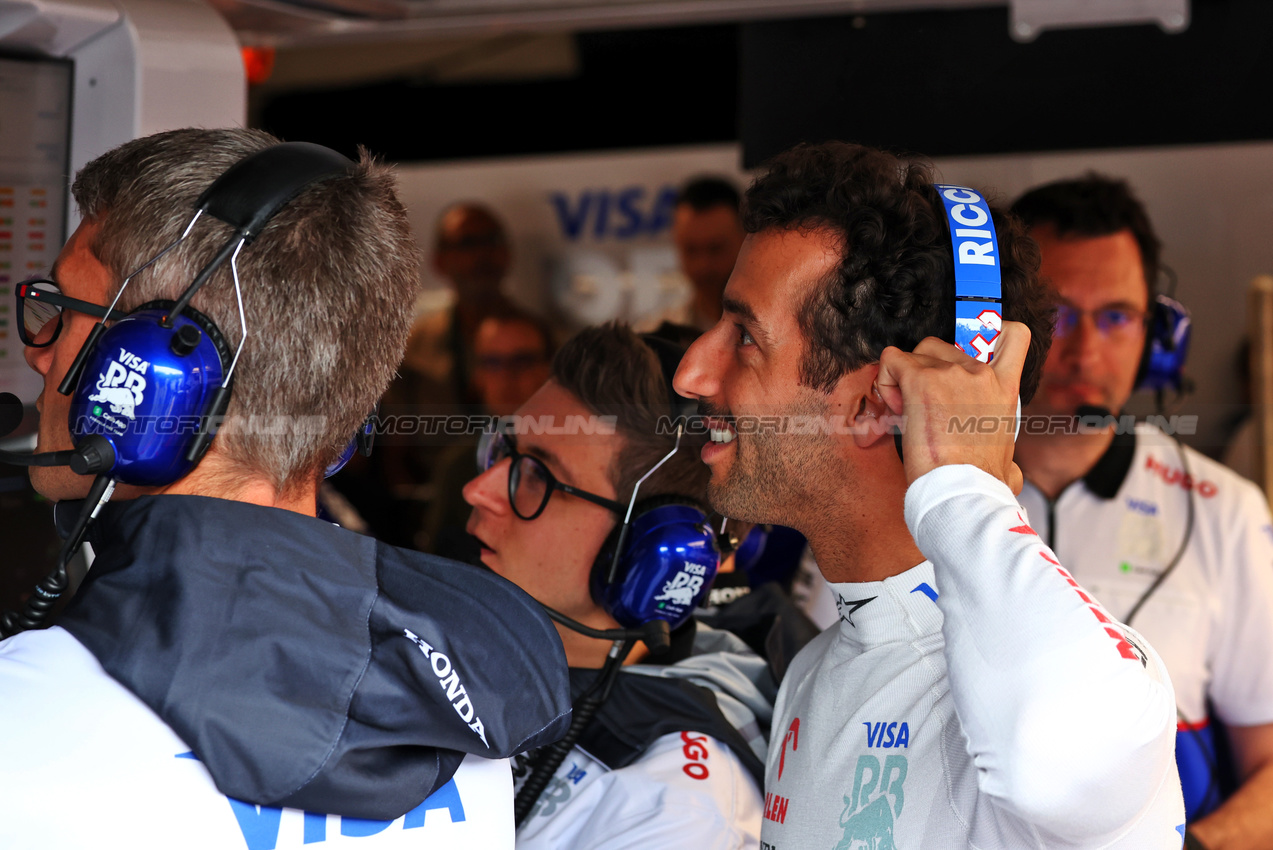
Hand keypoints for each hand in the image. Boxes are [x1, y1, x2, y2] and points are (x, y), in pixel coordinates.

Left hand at [876, 321, 1028, 491]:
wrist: (962, 490)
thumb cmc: (981, 482)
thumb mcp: (1009, 463)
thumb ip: (1010, 460)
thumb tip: (1011, 475)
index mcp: (1006, 388)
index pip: (1013, 335)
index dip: (989, 332)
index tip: (967, 357)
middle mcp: (980, 373)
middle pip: (944, 345)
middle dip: (928, 370)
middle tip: (925, 407)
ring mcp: (951, 373)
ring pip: (916, 353)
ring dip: (905, 378)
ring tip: (908, 412)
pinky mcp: (920, 380)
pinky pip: (891, 360)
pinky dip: (886, 380)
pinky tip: (895, 408)